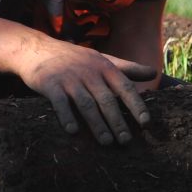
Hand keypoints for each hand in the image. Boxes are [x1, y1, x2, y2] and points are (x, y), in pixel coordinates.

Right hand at [15, 38, 154, 145]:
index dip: (136, 105)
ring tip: (106, 142)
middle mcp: (88, 72)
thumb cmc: (74, 58)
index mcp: (104, 67)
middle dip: (117, 121)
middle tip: (125, 140)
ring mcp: (69, 78)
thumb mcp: (101, 59)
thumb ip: (126, 68)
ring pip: (86, 104)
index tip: (146, 123)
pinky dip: (67, 116)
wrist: (36, 49)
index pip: (125, 86)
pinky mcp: (50, 84)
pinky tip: (73, 131)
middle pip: (106, 99)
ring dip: (97, 124)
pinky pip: (60, 103)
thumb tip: (154, 73)